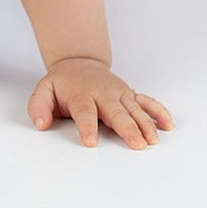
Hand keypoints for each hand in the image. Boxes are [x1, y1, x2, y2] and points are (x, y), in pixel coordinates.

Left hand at [28, 57, 171, 149]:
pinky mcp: (130, 95)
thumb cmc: (63, 83)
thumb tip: (41, 124)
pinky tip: (167, 125)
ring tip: (152, 140)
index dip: (87, 127)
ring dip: (145, 124)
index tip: (91, 142)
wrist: (79, 62)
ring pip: (135, 109)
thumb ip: (39, 107)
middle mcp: (104, 94)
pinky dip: (158, 112)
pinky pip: (147, 102)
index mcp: (82, 95)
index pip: (85, 112)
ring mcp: (120, 94)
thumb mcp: (44, 90)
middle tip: (137, 144)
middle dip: (127, 129)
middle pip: (116, 113)